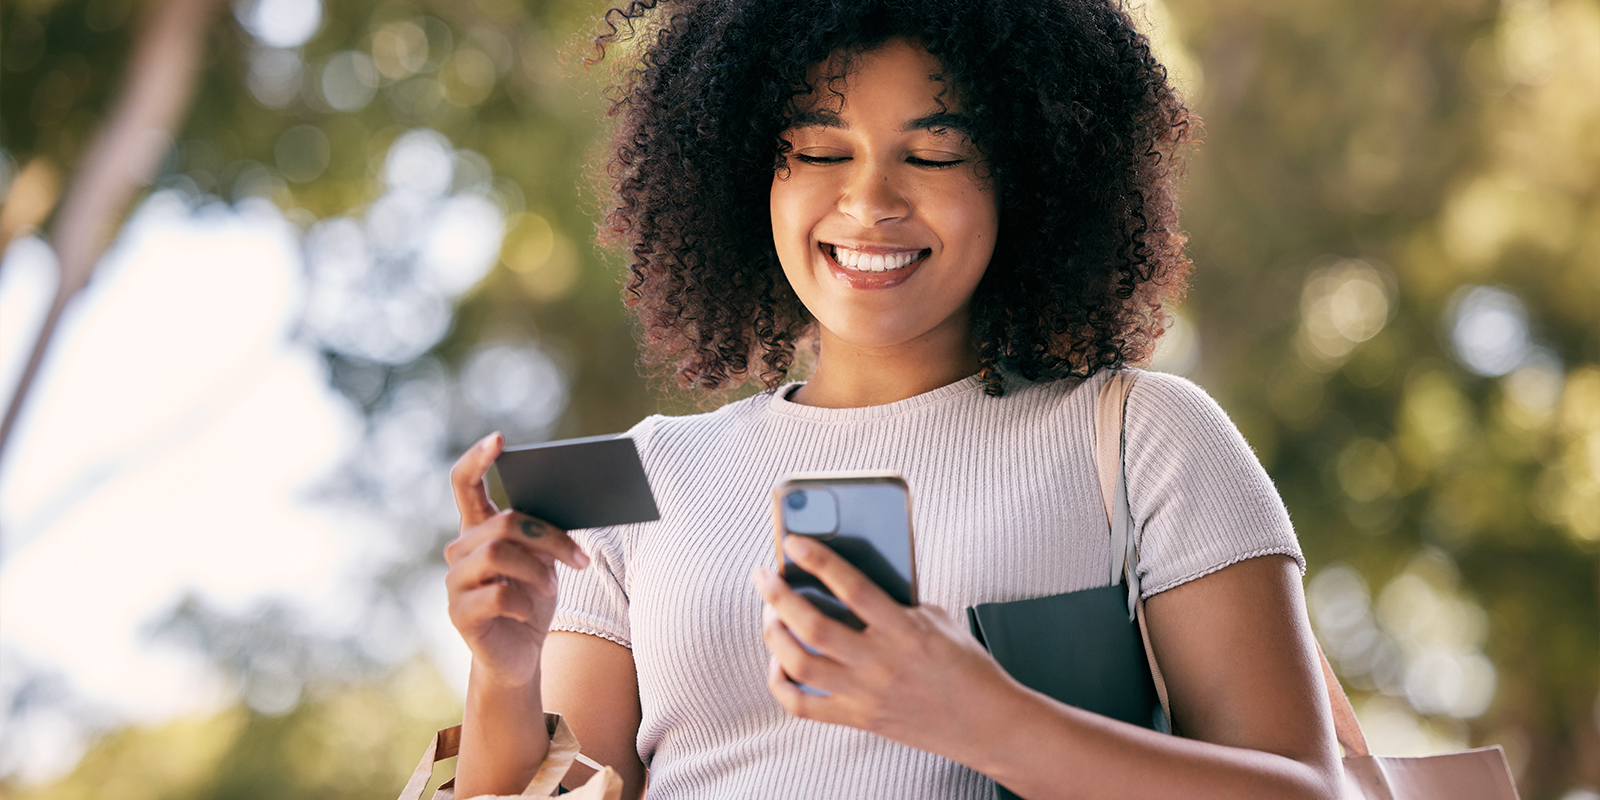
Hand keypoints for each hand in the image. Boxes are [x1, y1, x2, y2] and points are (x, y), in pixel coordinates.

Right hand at [445, 432, 589, 688]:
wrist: (519, 657)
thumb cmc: (533, 602)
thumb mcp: (544, 563)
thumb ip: (543, 536)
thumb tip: (568, 514)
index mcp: (478, 531)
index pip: (465, 484)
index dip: (478, 459)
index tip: (499, 439)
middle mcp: (460, 551)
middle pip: (503, 523)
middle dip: (549, 538)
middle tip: (580, 558)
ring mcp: (455, 582)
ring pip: (498, 554)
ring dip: (537, 569)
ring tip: (553, 588)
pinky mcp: (459, 613)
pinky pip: (497, 594)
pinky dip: (524, 602)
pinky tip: (529, 613)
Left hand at [753, 535, 1016, 760]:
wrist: (985, 722)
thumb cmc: (964, 664)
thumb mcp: (936, 619)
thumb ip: (893, 600)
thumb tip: (843, 578)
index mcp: (907, 631)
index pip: (854, 588)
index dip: (820, 560)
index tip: (794, 541)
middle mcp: (882, 664)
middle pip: (814, 627)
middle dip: (779, 596)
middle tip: (765, 575)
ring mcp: (866, 694)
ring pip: (800, 663)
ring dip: (774, 633)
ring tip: (768, 612)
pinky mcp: (859, 718)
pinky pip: (803, 706)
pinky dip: (780, 683)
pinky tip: (777, 661)